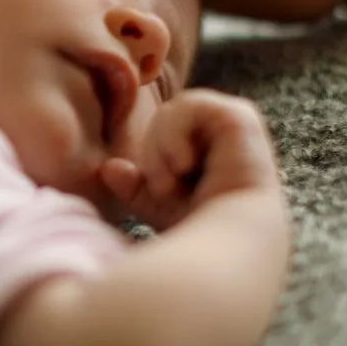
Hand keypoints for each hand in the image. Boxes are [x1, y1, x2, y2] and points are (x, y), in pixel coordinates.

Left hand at [99, 89, 280, 230]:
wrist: (226, 241)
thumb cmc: (198, 229)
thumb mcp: (157, 205)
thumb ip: (134, 185)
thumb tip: (108, 168)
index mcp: (206, 149)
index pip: (161, 131)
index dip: (152, 158)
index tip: (160, 192)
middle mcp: (221, 133)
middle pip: (161, 120)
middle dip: (153, 156)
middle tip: (164, 189)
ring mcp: (230, 122)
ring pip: (170, 112)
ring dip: (161, 148)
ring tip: (172, 180)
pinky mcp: (238, 115)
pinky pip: (188, 105)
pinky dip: (174, 135)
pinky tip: (184, 163)